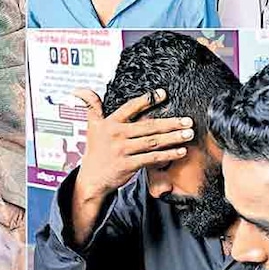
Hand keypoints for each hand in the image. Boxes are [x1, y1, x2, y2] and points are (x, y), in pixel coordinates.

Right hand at [71, 88, 193, 199]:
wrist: (91, 179)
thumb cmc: (96, 151)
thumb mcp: (91, 126)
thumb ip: (91, 106)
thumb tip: (80, 90)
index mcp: (110, 123)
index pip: (130, 107)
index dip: (147, 100)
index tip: (163, 94)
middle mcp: (116, 135)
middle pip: (148, 126)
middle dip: (170, 122)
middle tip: (188, 120)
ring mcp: (122, 150)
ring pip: (152, 142)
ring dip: (173, 138)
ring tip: (188, 134)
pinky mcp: (128, 165)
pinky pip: (152, 158)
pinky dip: (167, 155)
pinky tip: (181, 151)